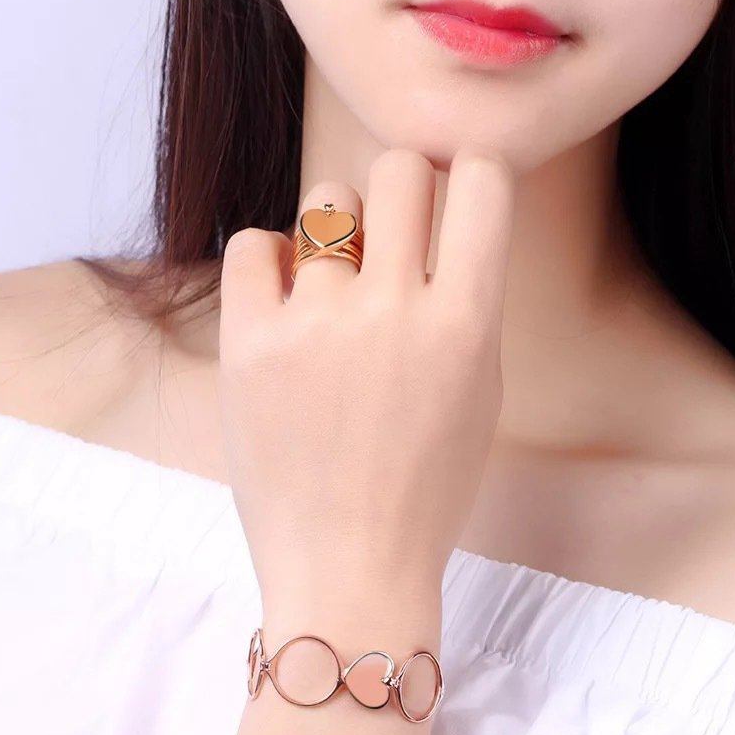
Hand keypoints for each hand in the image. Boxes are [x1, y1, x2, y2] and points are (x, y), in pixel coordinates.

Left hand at [218, 147, 514, 614]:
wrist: (349, 565)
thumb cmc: (425, 488)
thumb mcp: (478, 394)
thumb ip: (466, 303)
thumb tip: (441, 224)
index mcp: (466, 324)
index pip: (484, 180)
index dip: (472, 173)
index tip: (456, 190)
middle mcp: (392, 310)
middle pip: (398, 169)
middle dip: (402, 187)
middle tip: (390, 231)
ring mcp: (315, 324)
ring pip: (323, 203)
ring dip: (333, 232)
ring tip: (329, 288)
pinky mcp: (249, 344)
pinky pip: (251, 245)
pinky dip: (269, 261)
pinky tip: (281, 299)